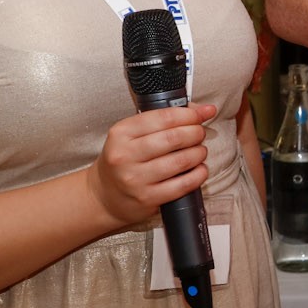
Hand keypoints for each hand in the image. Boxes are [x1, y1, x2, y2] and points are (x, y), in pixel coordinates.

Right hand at [90, 104, 216, 225]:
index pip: (163, 117)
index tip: (203, 113)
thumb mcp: (131, 135)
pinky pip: (183, 184)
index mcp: (121, 133)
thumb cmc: (123, 160)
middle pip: (174, 138)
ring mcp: (135, 179)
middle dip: (196, 133)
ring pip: (181, 161)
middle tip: (200, 133)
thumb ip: (162, 120)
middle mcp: (125, 155)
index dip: (189, 114)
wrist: (104, 196)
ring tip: (200, 151)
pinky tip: (200, 169)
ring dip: (199, 153)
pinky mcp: (148, 198)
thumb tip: (202, 110)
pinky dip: (199, 174)